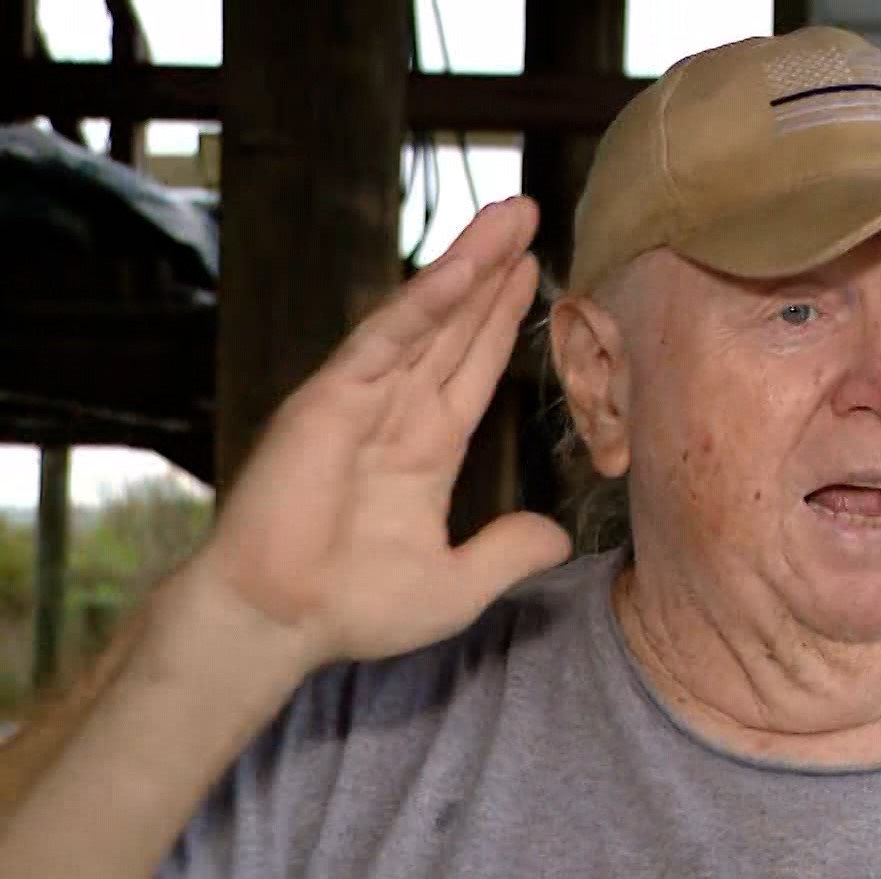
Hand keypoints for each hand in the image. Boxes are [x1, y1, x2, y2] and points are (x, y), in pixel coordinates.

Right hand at [187, 195, 570, 671]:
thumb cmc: (352, 607)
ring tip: (513, 214)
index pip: (473, 367)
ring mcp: (362, 399)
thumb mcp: (457, 584)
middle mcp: (395, 412)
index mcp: (425, 448)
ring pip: (426, 317)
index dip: (501, 319)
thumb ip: (508, 553)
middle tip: (529, 212)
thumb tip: (559, 536)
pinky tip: (464, 268)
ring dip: (470, 263)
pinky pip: (385, 340)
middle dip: (492, 270)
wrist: (279, 622)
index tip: (534, 272)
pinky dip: (425, 302)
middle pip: (455, 325)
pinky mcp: (330, 399)